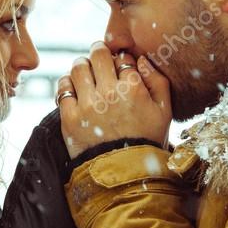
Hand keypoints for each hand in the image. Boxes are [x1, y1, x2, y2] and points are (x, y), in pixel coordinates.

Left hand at [56, 42, 171, 158]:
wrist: (125, 175)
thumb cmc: (147, 141)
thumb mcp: (164, 111)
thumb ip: (157, 80)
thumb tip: (141, 59)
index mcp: (133, 88)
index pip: (121, 56)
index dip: (120, 58)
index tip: (119, 64)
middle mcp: (109, 93)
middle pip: (98, 54)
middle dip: (99, 53)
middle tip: (99, 58)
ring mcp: (87, 105)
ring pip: (78, 67)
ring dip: (82, 66)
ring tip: (86, 73)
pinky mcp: (69, 117)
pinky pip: (63, 87)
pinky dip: (68, 83)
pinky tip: (75, 90)